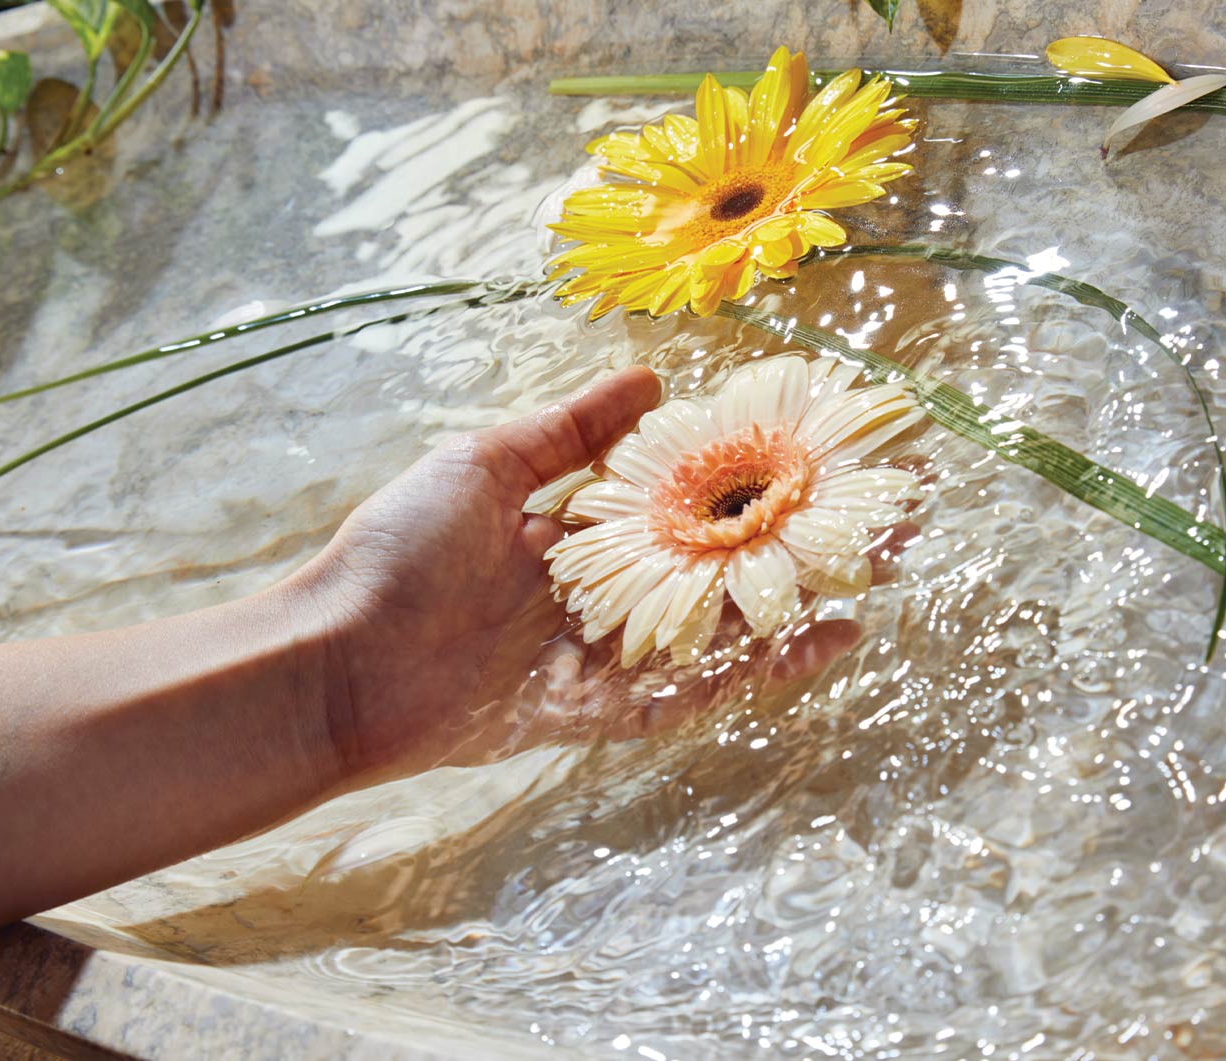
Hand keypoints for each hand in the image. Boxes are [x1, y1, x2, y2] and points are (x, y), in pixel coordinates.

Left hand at [292, 366, 889, 780]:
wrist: (335, 661)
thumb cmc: (392, 554)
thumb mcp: (482, 465)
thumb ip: (569, 432)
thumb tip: (651, 377)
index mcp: (578, 525)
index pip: (687, 490)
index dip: (755, 469)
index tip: (822, 442)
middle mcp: (605, 588)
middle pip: (725, 558)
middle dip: (806, 534)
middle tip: (890, 508)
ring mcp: (609, 651)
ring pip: (726, 625)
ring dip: (805, 596)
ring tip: (883, 569)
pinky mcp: (603, 710)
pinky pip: (695, 690)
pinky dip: (760, 670)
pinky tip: (822, 641)